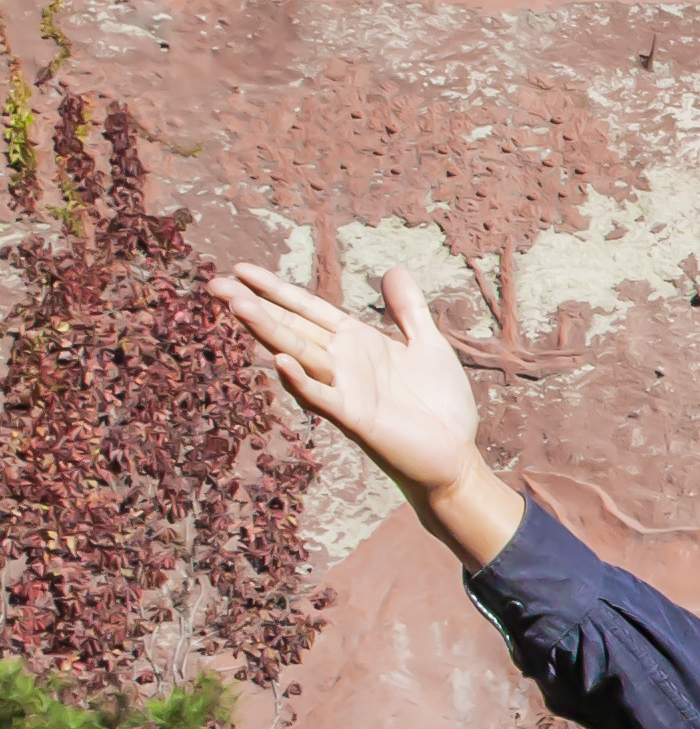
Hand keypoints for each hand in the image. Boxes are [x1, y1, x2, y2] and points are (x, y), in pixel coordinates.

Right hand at [216, 264, 521, 563]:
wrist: (455, 458)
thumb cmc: (439, 407)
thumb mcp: (428, 346)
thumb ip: (409, 311)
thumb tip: (393, 270)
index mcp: (356, 343)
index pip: (307, 310)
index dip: (276, 290)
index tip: (240, 270)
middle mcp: (342, 364)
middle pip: (291, 328)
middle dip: (254, 306)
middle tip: (214, 284)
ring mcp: (345, 391)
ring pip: (298, 355)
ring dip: (268, 332)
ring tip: (237, 306)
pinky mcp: (356, 419)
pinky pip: (322, 398)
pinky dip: (301, 381)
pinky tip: (279, 360)